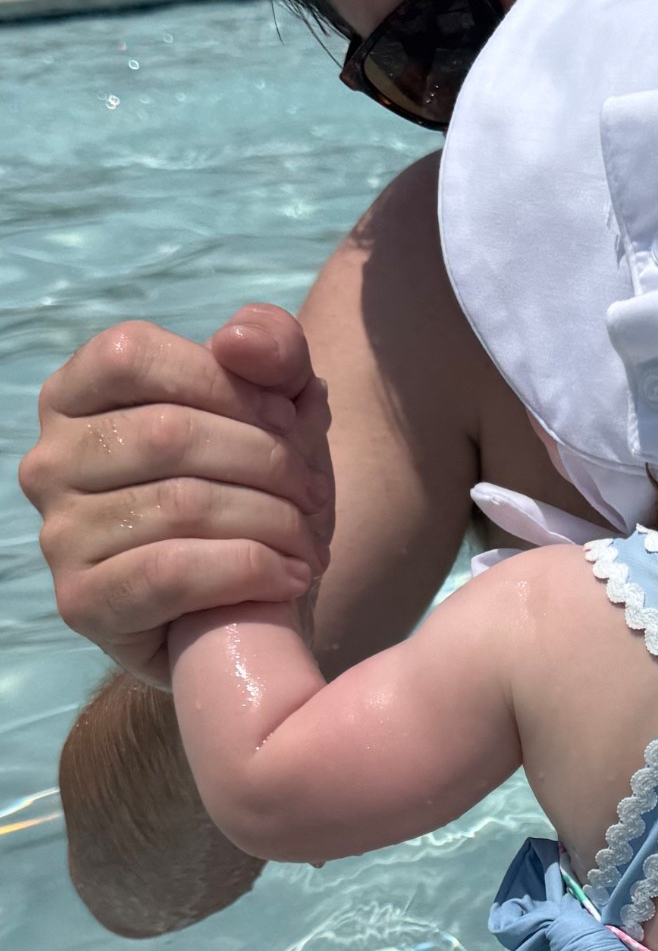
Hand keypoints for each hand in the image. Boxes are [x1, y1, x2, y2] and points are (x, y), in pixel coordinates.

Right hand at [20, 304, 333, 687]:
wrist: (253, 610)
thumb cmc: (256, 495)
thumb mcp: (280, 409)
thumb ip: (273, 348)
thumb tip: (237, 341)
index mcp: (76, 396)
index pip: (132, 354)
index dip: (225, 383)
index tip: (291, 421)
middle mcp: (50, 461)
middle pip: (166, 432)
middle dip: (267, 462)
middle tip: (315, 496)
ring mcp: (59, 534)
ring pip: (179, 504)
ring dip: (273, 523)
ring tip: (311, 543)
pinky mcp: (83, 603)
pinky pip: (171, 572)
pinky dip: (251, 570)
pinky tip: (291, 577)